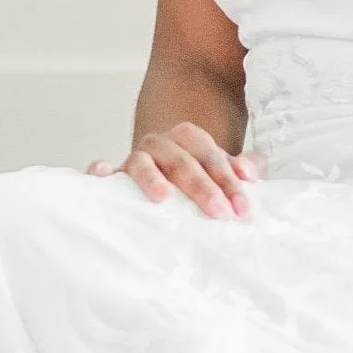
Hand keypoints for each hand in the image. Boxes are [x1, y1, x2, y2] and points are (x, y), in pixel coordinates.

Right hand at [87, 124, 264, 218]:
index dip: (229, 181)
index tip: (243, 208)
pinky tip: (102, 173)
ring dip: (152, 177)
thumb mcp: (223, 170)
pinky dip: (100, 169)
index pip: (211, 156)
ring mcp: (136, 158)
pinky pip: (104, 168)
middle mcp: (161, 144)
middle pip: (182, 161)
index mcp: (190, 138)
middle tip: (220, 213)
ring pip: (142, 162)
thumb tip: (252, 171)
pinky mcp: (114, 175)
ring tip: (163, 196)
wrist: (167, 174)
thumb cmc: (199, 177)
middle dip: (203, 187)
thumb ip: (244, 167)